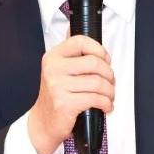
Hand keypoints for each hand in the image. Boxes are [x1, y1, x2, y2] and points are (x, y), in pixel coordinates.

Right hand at [27, 34, 114, 153]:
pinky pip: (95, 99)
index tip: (105, 59)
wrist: (43, 122)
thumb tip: (84, 31)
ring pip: (97, 82)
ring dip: (110, 91)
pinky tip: (105, 106)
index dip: (98, 49)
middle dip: (109, 74)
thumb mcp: (59, 70)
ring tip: (109, 95)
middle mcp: (53, 69)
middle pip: (94, 62)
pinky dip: (106, 103)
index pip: (80, 41)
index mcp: (53, 56)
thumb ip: (72, 53)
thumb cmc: (56, 95)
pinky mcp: (64, 104)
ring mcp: (57, 86)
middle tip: (110, 81)